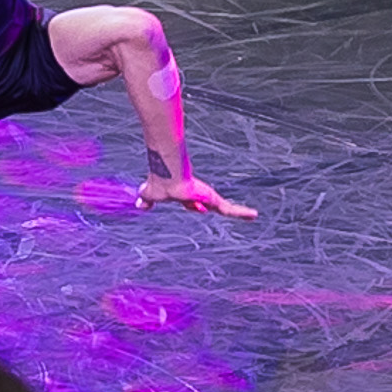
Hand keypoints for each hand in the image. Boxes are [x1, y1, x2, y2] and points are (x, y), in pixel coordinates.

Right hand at [135, 171, 256, 216]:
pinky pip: (229, 208)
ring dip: (236, 211)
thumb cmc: (160, 182)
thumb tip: (138, 205)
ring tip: (250, 215)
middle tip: (228, 212)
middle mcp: (198, 193)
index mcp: (185, 192)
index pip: (193, 200)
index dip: (195, 205)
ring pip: (224, 207)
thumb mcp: (151, 194)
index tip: (200, 209)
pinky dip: (241, 213)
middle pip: (209, 203)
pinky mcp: (212, 199)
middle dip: (215, 209)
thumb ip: (146, 199)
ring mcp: (207, 196)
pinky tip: (253, 215)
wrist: (169, 176)